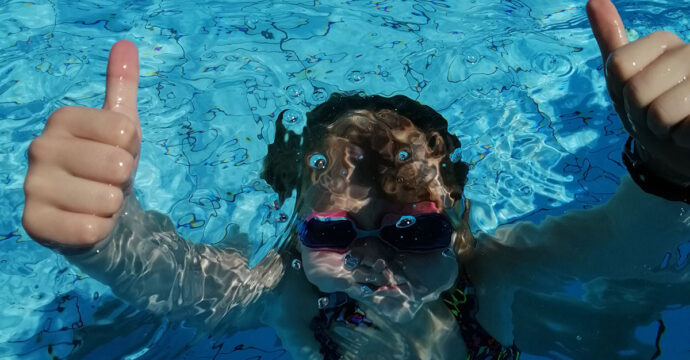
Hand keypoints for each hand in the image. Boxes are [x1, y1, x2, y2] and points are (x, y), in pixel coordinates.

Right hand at [22, 40, 140, 248]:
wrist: (94, 212)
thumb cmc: (108, 165)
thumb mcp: (121, 126)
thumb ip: (122, 87)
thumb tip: (125, 45)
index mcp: (62, 119)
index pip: (125, 130)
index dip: (132, 148)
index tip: (119, 152)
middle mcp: (40, 148)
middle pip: (117, 165)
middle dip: (123, 181)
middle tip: (109, 182)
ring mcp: (33, 186)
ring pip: (107, 199)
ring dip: (112, 207)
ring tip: (98, 202)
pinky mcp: (34, 223)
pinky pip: (90, 229)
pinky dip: (100, 229)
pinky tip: (87, 222)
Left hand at [587, 0, 689, 180]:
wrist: (678, 150)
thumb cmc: (649, 114)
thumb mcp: (623, 81)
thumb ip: (612, 42)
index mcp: (665, 43)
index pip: (618, 64)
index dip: (621, 93)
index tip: (636, 99)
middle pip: (637, 90)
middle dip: (640, 115)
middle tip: (656, 117)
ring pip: (661, 111)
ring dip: (662, 129)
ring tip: (674, 125)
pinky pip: (686, 128)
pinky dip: (681, 138)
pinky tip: (688, 135)